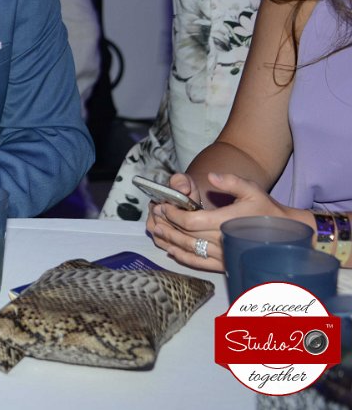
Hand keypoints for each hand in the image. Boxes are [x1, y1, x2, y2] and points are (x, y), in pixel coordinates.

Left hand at [146, 172, 307, 271]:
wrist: (286, 234)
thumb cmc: (267, 210)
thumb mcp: (252, 190)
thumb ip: (231, 181)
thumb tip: (211, 176)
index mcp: (226, 222)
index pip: (190, 221)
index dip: (173, 214)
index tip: (163, 206)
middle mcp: (222, 240)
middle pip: (186, 235)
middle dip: (168, 225)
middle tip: (154, 216)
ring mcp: (223, 255)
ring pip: (189, 249)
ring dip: (170, 240)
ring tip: (157, 231)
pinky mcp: (225, 264)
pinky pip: (199, 263)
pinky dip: (182, 257)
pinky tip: (172, 250)